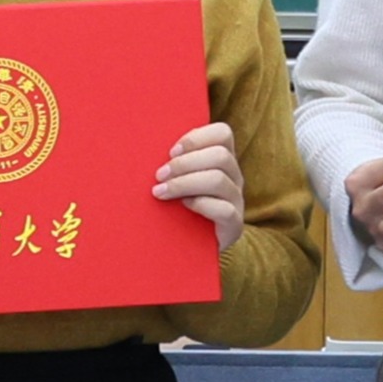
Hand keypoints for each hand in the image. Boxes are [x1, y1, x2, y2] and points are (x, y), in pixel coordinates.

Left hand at [149, 119, 245, 238]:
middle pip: (220, 155)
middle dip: (184, 163)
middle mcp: (234, 177)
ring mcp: (236, 201)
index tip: (171, 151)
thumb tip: (146, 145)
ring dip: (184, 183)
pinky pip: (224, 209)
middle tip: (159, 175)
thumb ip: (172, 161)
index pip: (223, 134)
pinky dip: (200, 204)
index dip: (196, 138)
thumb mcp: (175, 180)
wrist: (189, 248)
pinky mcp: (234, 225)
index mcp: (222, 160)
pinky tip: (183, 206)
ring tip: (161, 192)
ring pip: (218, 180)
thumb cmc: (176, 207)